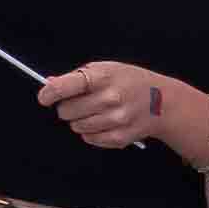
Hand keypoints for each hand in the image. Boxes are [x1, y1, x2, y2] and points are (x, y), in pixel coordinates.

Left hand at [37, 60, 207, 157]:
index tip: (45, 97)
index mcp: (103, 77)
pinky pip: (90, 139)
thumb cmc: (129, 81)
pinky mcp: (120, 137)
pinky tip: (105, 122)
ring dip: (80, 120)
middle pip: (66, 111)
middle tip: (80, 102)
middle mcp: (110, 98)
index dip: (49, 94)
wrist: (163, 101)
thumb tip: (50, 84)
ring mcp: (116, 120)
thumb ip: (76, 77)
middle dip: (67, 107)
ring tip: (95, 111)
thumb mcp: (105, 68)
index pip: (64, 87)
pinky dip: (92, 132)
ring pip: (76, 127)